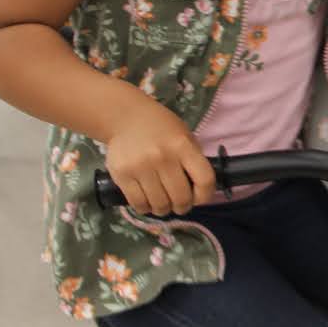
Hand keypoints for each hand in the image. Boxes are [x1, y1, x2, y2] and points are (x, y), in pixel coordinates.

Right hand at [104, 98, 214, 215]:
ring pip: (160, 204)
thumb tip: (200, 190)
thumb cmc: (160, 127)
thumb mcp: (184, 135)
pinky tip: (147, 202)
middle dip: (183, 207)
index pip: (205, 180)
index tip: (199, 198)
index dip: (205, 196)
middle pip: (181, 197)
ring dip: (164, 209)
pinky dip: (145, 208)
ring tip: (163, 204)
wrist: (124, 117)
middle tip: (179, 205)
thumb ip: (193, 159)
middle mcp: (163, 157)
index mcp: (183, 146)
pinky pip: (138, 203)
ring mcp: (141, 167)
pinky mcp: (122, 175)